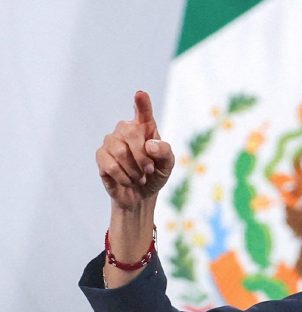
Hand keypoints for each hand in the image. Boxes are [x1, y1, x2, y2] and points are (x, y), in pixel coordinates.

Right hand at [96, 91, 174, 209]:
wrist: (140, 194)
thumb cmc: (155, 174)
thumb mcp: (167, 165)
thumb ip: (165, 152)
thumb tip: (150, 144)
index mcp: (145, 128)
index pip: (143, 112)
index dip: (142, 103)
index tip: (140, 94)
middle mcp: (126, 129)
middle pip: (131, 133)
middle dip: (143, 156)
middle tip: (149, 170)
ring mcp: (111, 141)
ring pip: (120, 151)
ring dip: (134, 170)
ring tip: (140, 178)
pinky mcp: (101, 156)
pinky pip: (110, 164)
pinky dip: (124, 177)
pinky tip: (128, 180)